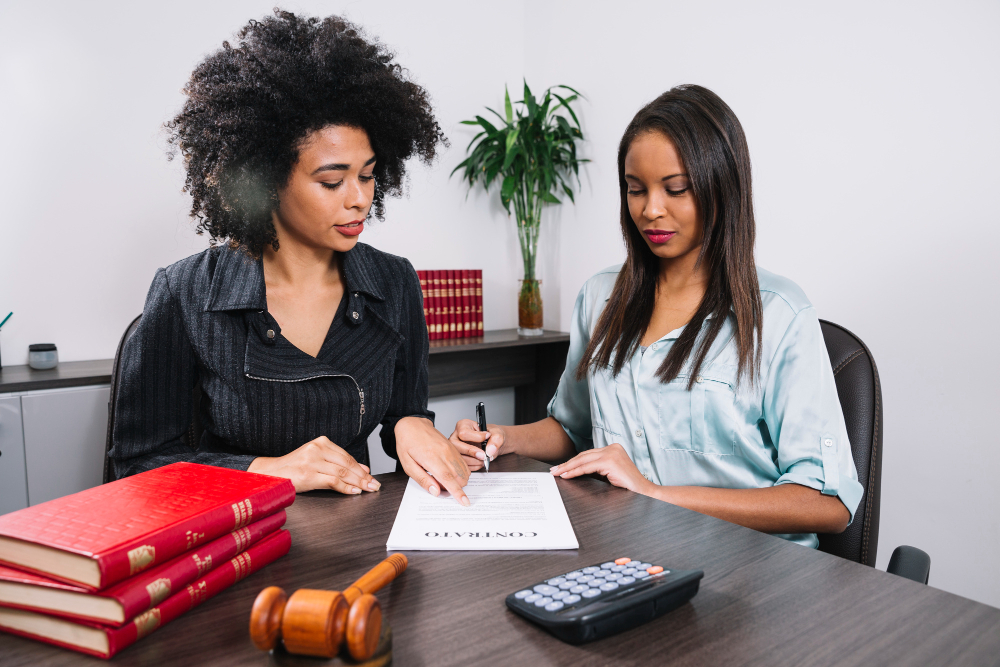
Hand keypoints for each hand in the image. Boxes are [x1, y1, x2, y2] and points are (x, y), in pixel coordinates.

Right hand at [247, 436, 380, 493]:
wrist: (269, 474)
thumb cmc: (294, 468)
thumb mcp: (317, 460)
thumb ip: (339, 463)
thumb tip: (364, 469)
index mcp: (320, 442)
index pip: (346, 456)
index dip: (362, 468)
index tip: (372, 476)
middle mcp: (317, 449)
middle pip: (347, 464)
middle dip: (364, 476)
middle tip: (375, 485)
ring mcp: (312, 461)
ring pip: (342, 472)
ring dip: (359, 483)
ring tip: (368, 489)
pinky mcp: (308, 474)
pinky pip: (333, 481)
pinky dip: (346, 488)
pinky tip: (354, 492)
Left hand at [396, 417, 471, 505]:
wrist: (413, 425)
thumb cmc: (408, 444)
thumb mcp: (408, 465)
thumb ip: (423, 479)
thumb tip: (436, 492)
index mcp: (431, 458)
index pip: (448, 479)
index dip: (457, 492)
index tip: (465, 502)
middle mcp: (444, 453)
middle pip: (459, 477)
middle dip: (456, 488)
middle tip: (441, 488)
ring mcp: (451, 450)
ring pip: (464, 471)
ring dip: (459, 481)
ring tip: (443, 479)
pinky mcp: (454, 448)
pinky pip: (463, 464)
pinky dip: (461, 473)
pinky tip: (450, 473)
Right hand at [449, 419, 508, 470]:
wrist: (492, 442)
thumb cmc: (491, 434)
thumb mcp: (497, 432)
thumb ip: (496, 439)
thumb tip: (489, 450)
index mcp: (463, 425)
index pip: (464, 433)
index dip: (476, 438)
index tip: (487, 438)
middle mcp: (456, 436)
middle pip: (456, 446)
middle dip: (472, 452)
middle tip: (484, 455)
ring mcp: (455, 449)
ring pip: (459, 457)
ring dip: (474, 461)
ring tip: (484, 459)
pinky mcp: (458, 458)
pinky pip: (462, 465)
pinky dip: (473, 466)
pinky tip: (480, 463)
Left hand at [548, 443, 652, 494]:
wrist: (645, 494)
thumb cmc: (628, 488)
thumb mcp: (610, 475)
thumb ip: (597, 470)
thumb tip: (577, 472)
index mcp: (613, 449)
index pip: (588, 454)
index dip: (573, 462)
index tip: (561, 468)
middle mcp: (612, 448)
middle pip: (584, 455)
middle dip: (567, 464)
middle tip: (554, 470)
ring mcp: (611, 453)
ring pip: (583, 460)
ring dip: (567, 467)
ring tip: (557, 473)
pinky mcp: (609, 461)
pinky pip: (587, 467)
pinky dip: (575, 471)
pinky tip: (566, 476)